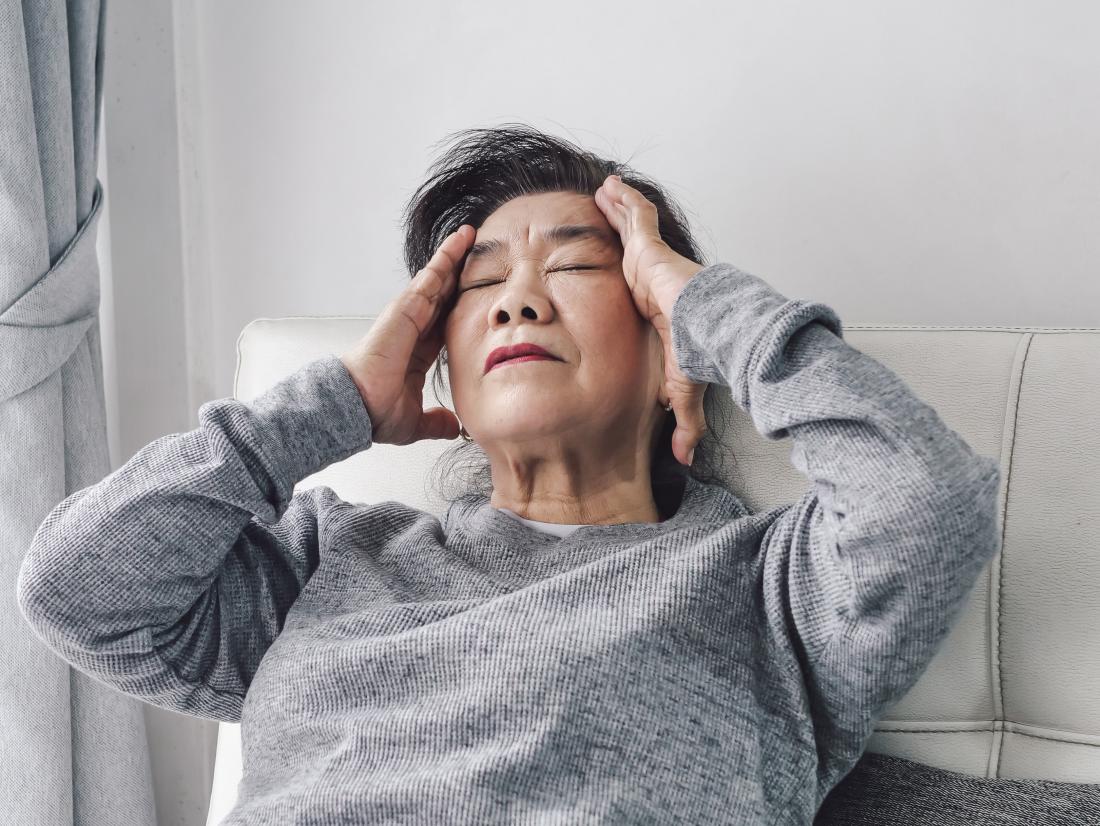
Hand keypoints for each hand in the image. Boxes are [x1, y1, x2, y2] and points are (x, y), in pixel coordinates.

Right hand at [339, 225, 473, 445]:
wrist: (357, 407)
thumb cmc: (374, 411)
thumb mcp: (414, 420)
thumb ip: (435, 421)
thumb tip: (453, 426)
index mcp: (418, 352)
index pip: (446, 323)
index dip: (462, 308)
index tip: (479, 297)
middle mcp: (413, 329)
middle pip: (443, 295)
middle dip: (459, 274)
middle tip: (479, 254)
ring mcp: (408, 315)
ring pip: (437, 279)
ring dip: (454, 256)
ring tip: (471, 235)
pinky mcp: (405, 307)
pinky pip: (431, 276)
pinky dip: (446, 257)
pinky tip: (461, 241)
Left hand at [594, 174, 707, 465]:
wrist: (708, 328)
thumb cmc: (701, 351)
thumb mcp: (683, 388)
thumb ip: (683, 421)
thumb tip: (685, 460)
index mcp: (658, 305)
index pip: (639, 285)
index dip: (631, 274)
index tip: (624, 271)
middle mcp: (655, 279)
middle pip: (632, 250)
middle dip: (620, 233)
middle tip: (602, 219)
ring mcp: (653, 259)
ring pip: (631, 229)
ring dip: (617, 211)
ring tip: (601, 194)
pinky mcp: (650, 246)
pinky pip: (633, 215)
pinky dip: (621, 199)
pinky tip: (607, 186)